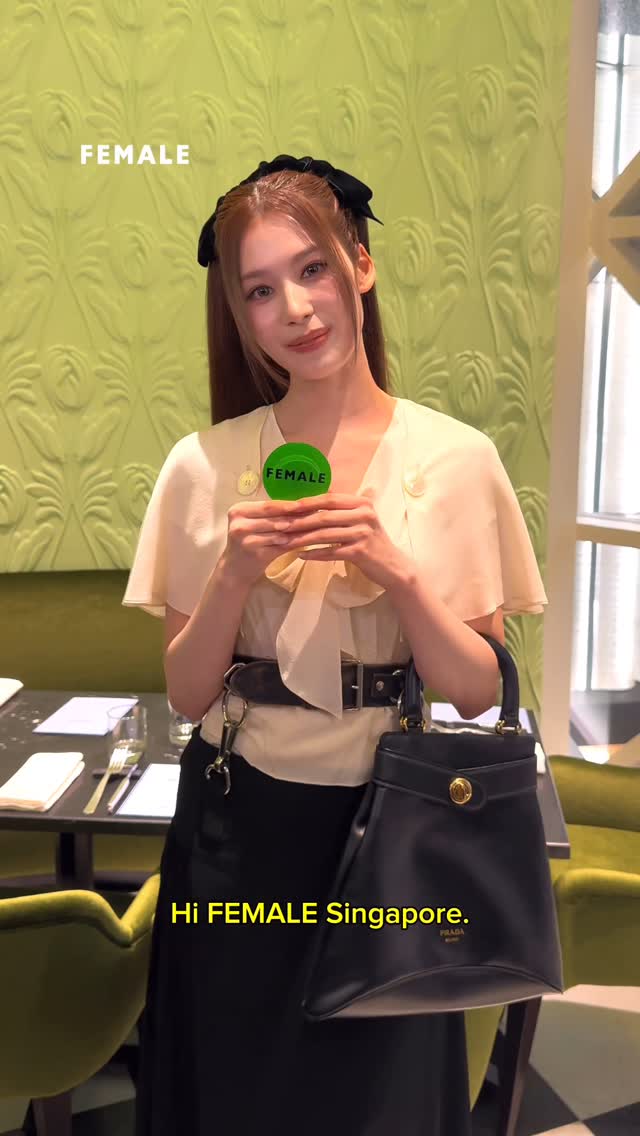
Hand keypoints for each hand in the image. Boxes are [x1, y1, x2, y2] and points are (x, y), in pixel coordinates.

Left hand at [277, 489, 410, 590]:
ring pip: (325, 534)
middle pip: (324, 516)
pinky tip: (301, 556)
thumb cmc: (372, 542)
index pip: (329, 499)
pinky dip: (315, 554)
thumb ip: (342, 510)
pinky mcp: (360, 551)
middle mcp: (364, 515)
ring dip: (302, 539)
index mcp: (362, 503)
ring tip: (285, 542)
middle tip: (279, 525)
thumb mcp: (361, 520)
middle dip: (299, 521)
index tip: (286, 507)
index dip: (306, 503)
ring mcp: (363, 533)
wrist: (392, 566)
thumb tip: (312, 503)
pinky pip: (331, 552)